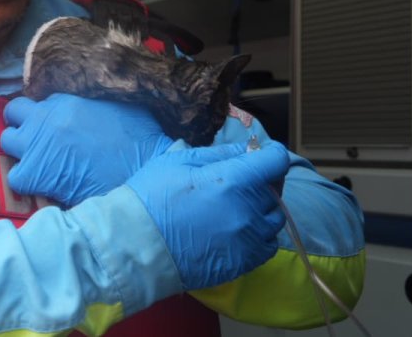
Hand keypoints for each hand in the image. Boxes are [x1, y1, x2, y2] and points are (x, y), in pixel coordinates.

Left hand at [0, 94, 175, 206]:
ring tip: (38, 162)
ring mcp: (37, 145)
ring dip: (19, 149)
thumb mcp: (118, 104)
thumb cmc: (140, 138)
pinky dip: (25, 181)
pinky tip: (41, 186)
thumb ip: (94, 100)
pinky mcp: (36, 173)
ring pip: (7, 140)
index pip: (40, 100)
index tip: (53, 125)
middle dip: (22, 124)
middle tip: (38, 140)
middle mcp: (46, 118)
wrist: (143, 170)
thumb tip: (91, 103)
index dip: (44, 113)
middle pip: (14, 112)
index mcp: (66, 99)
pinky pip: (14, 176)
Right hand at [126, 141, 289, 290]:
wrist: (136, 244)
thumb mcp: (177, 161)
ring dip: (262, 210)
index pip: (275, 160)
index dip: (270, 154)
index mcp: (233, 180)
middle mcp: (248, 209)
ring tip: (238, 209)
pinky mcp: (245, 262)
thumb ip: (217, 154)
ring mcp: (248, 238)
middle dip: (262, 182)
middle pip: (275, 190)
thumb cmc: (152, 197)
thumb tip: (245, 150)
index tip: (261, 155)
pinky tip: (238, 231)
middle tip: (240, 183)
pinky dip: (260, 235)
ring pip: (274, 218)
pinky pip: (267, 245)